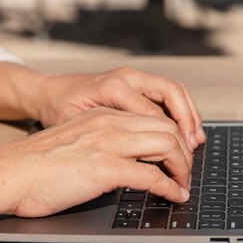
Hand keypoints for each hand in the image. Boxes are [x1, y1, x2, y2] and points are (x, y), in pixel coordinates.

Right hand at [0, 107, 192, 217]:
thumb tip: (121, 165)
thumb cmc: (33, 166)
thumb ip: (98, 145)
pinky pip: (153, 176)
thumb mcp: (73, 142)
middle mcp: (110, 123)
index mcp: (102, 116)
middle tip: (186, 173)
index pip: (152, 119)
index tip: (177, 157)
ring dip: (182, 168)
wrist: (7, 173)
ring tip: (183, 185)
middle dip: (184, 153)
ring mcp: (109, 143)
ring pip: (167, 146)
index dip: (172, 138)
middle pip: (167, 129)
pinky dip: (170, 188)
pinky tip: (174, 197)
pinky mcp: (106, 167)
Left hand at [24, 67, 205, 149]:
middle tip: (193, 148)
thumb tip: (133, 163)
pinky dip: (180, 110)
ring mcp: (132, 77)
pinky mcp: (135, 82)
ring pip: (174, 90)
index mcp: (113, 88)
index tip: (177, 165)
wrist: (46, 91)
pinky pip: (166, 92)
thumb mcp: (75, 129)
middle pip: (172, 94)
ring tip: (195, 141)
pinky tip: (184, 130)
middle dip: (188, 122)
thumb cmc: (57, 109)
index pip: (155, 115)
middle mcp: (127, 78)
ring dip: (189, 115)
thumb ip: (104, 141)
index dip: (171, 142)